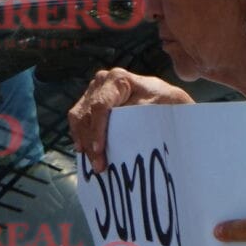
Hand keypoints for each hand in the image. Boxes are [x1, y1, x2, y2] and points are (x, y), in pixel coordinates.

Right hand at [67, 68, 190, 171]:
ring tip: (95, 164)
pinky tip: (86, 153)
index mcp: (118, 79)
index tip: (99, 149)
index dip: (97, 129)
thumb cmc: (167, 102)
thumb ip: (140, 112)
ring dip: (84, 142)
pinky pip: (78, 122)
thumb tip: (121, 126)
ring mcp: (93, 92)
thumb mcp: (161, 105)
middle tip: (99, 166)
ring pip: (78, 119)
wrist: (167, 100)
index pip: (100, 106)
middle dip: (90, 142)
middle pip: (86, 114)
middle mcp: (101, 82)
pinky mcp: (90, 104)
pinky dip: (82, 137)